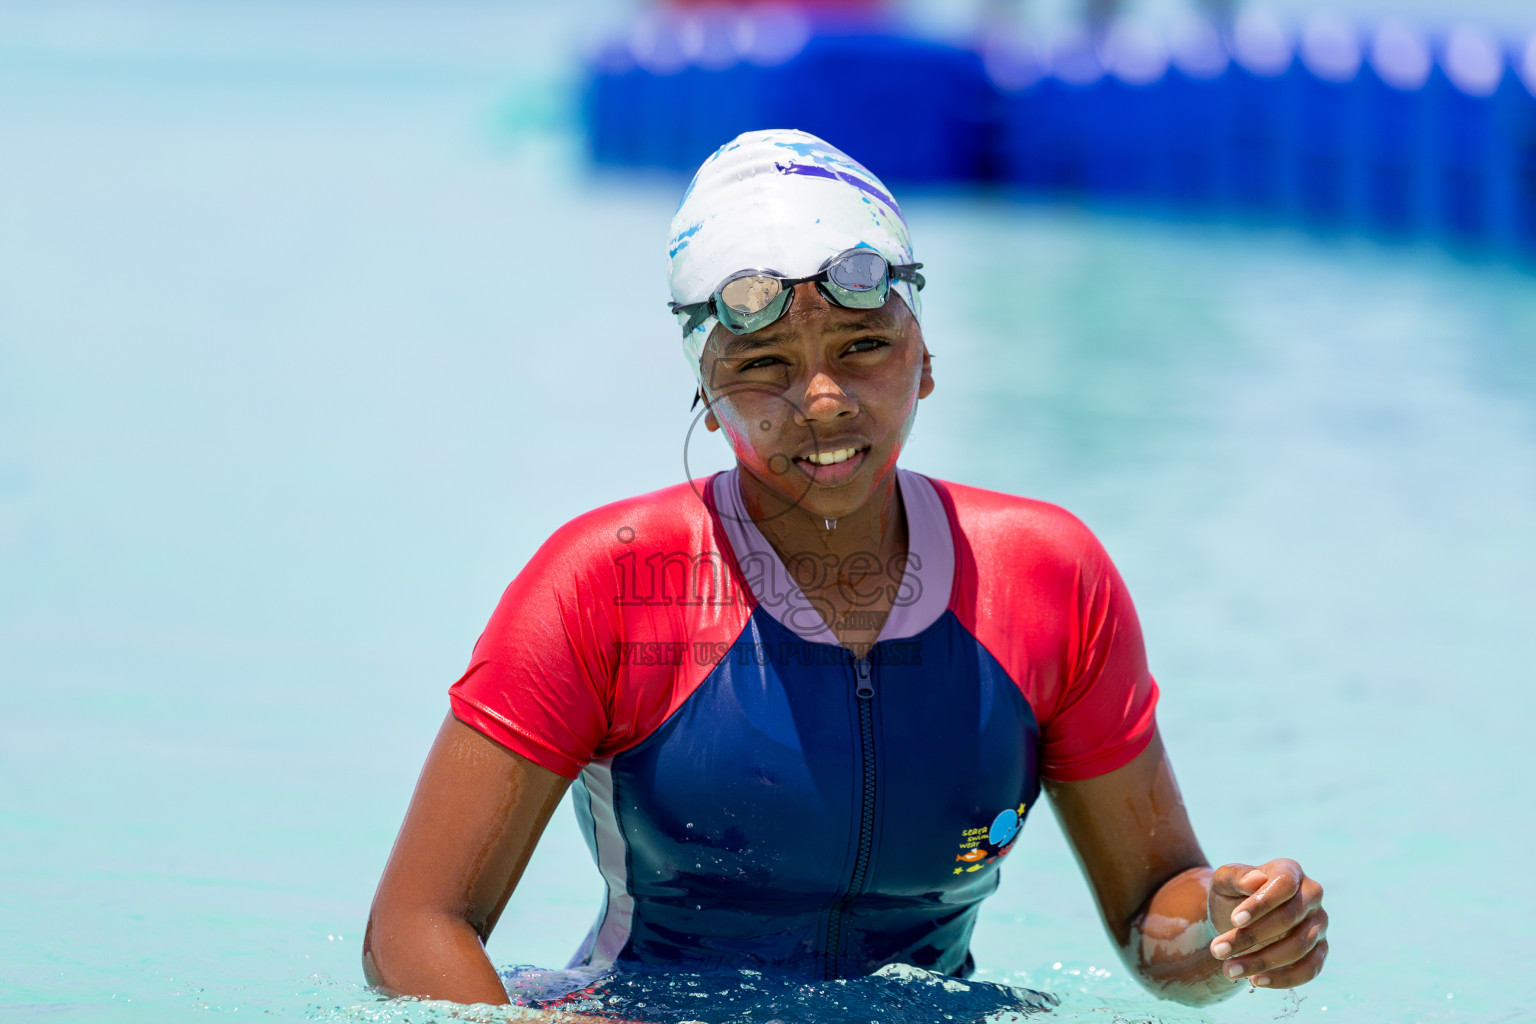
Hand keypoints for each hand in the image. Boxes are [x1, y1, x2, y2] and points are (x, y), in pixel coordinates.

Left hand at [1207, 860, 1327, 989]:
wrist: (1237, 920)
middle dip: (1252, 937)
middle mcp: (1311, 895)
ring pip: (1298, 947)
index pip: (1284, 885)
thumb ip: (1236, 875)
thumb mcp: (1224, 882)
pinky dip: (1284, 978)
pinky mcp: (1320, 950)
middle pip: (1290, 918)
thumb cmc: (1232, 895)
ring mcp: (1320, 924)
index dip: (1262, 904)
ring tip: (1229, 969)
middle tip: (1218, 951)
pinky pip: (1310, 969)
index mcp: (1290, 870)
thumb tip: (1257, 880)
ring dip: (1262, 962)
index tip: (1235, 920)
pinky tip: (1256, 980)